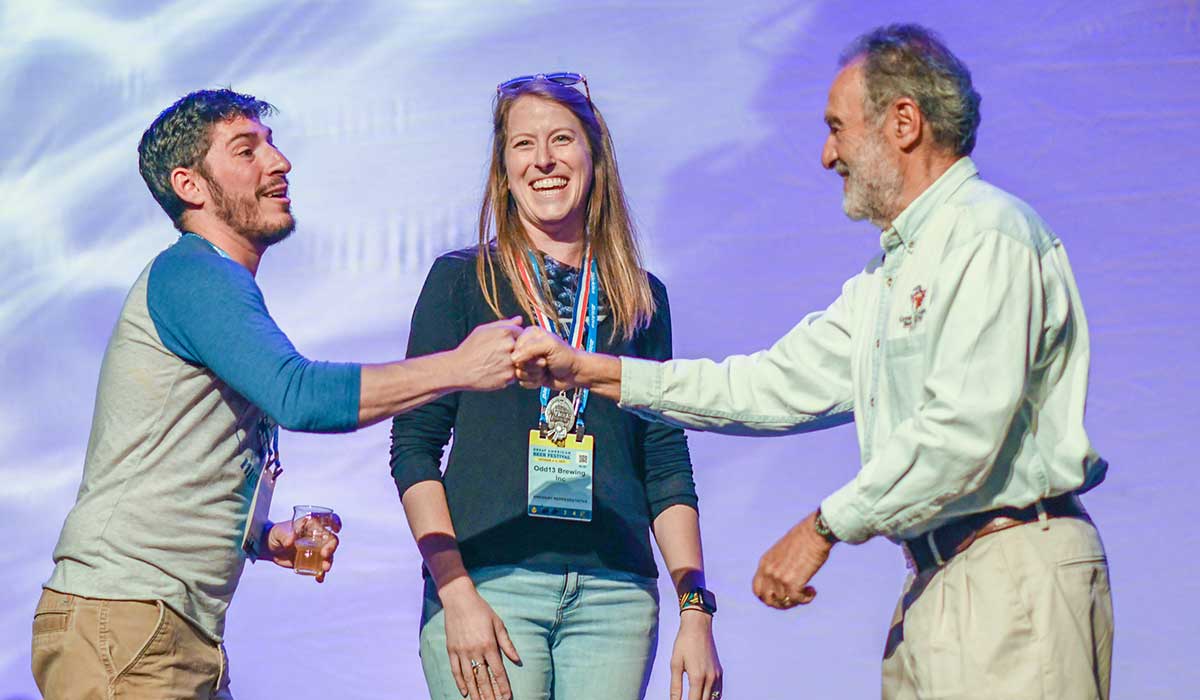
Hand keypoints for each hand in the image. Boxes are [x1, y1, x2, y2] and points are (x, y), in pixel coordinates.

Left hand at [266, 514, 342, 583]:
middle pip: (331, 540)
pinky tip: (319, 578)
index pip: (328, 520)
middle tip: (325, 555)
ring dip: (328, 562)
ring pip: (328, 555)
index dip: (335, 523)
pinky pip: (320, 568)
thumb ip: (285, 535)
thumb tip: (290, 541)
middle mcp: (317, 537)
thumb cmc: (276, 535)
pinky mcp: (312, 561)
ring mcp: (316, 550)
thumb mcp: (279, 532)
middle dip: (331, 548)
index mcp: (312, 525)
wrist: (270, 548)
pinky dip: (321, 573)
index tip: (337, 529)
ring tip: (324, 569)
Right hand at [440, 580, 520, 699]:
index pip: (498, 671)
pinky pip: (455, 670)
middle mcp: (475, 651)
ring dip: (476, 693)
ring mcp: (461, 651)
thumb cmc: (481, 610)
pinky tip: (465, 692)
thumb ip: (507, 644)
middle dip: (490, 695)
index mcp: (489, 644)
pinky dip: (460, 683)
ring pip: (469, 678)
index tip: (507, 697)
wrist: (459, 600)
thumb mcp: (498, 623)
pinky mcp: (451, 650)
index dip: (503, 686)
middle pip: (483, 679)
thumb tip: (517, 660)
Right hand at [453, 317, 522, 390]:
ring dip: (513, 363)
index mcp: (504, 332)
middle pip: (523, 347)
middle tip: (499, 354)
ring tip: (496, 363)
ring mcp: (510, 362)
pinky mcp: (509, 377)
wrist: (459, 370)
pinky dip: (508, 374)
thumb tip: (520, 320)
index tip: (503, 343)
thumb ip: (504, 324)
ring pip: (521, 361)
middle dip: (514, 350)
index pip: (522, 332)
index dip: (514, 337)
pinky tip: (495, 372)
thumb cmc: (470, 348)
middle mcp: (509, 346)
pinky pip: (515, 374)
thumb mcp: (483, 330)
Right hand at [511, 326, 580, 390]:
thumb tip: (513, 358)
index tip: (540, 356)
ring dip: (534, 375)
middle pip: (515, 362)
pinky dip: (534, 382)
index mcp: (529, 335)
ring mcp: (527, 362)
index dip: (525, 356)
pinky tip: (543, 377)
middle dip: (531, 366)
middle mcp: (525, 348)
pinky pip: (522, 382)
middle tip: (544, 363)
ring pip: (518, 373)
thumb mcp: (549, 345)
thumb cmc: (565, 356)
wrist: (574, 373)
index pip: (514, 347)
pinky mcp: (528, 375)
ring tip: (545, 370)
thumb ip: (530, 348)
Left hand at [670, 611, 722, 699]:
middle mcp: (710, 678)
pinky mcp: (720, 672)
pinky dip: (712, 698)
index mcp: (697, 677)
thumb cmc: (684, 644)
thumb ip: (675, 687)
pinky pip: (718, 692)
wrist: (698, 627)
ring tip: (694, 698)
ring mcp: (717, 676)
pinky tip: (703, 697)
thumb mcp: (675, 664)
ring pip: (713, 699)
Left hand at [752, 511, 831, 608]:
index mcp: (764, 563)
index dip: (767, 598)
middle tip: (795, 598)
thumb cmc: (803, 539)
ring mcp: (779, 578)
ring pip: (785, 601)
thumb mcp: (782, 552)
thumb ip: (778, 566)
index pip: (757, 590)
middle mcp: (769, 572)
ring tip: (808, 590)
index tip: (780, 597)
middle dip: (782, 603)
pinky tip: (813, 591)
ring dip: (797, 599)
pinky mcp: (792, 583)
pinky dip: (806, 598)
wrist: (814, 532)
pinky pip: (797, 600)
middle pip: (769, 600)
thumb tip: (783, 583)